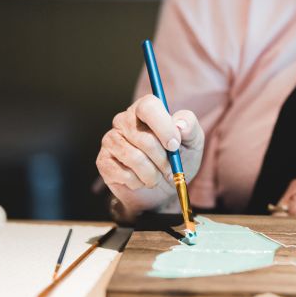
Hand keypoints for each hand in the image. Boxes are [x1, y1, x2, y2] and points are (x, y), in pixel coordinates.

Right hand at [96, 94, 204, 216]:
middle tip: (169, 168)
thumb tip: (179, 124)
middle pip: (143, 138)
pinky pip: (124, 174)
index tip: (174, 145)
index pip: (148, 106)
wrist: (163, 189)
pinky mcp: (103, 161)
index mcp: (145, 109)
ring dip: (152, 174)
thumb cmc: (177, 159)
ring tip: (156, 176)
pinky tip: (140, 180)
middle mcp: (124, 120)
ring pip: (134, 158)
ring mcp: (111, 140)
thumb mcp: (192, 142)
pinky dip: (139, 183)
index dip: (163, 126)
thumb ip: (190, 127)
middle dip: (162, 159)